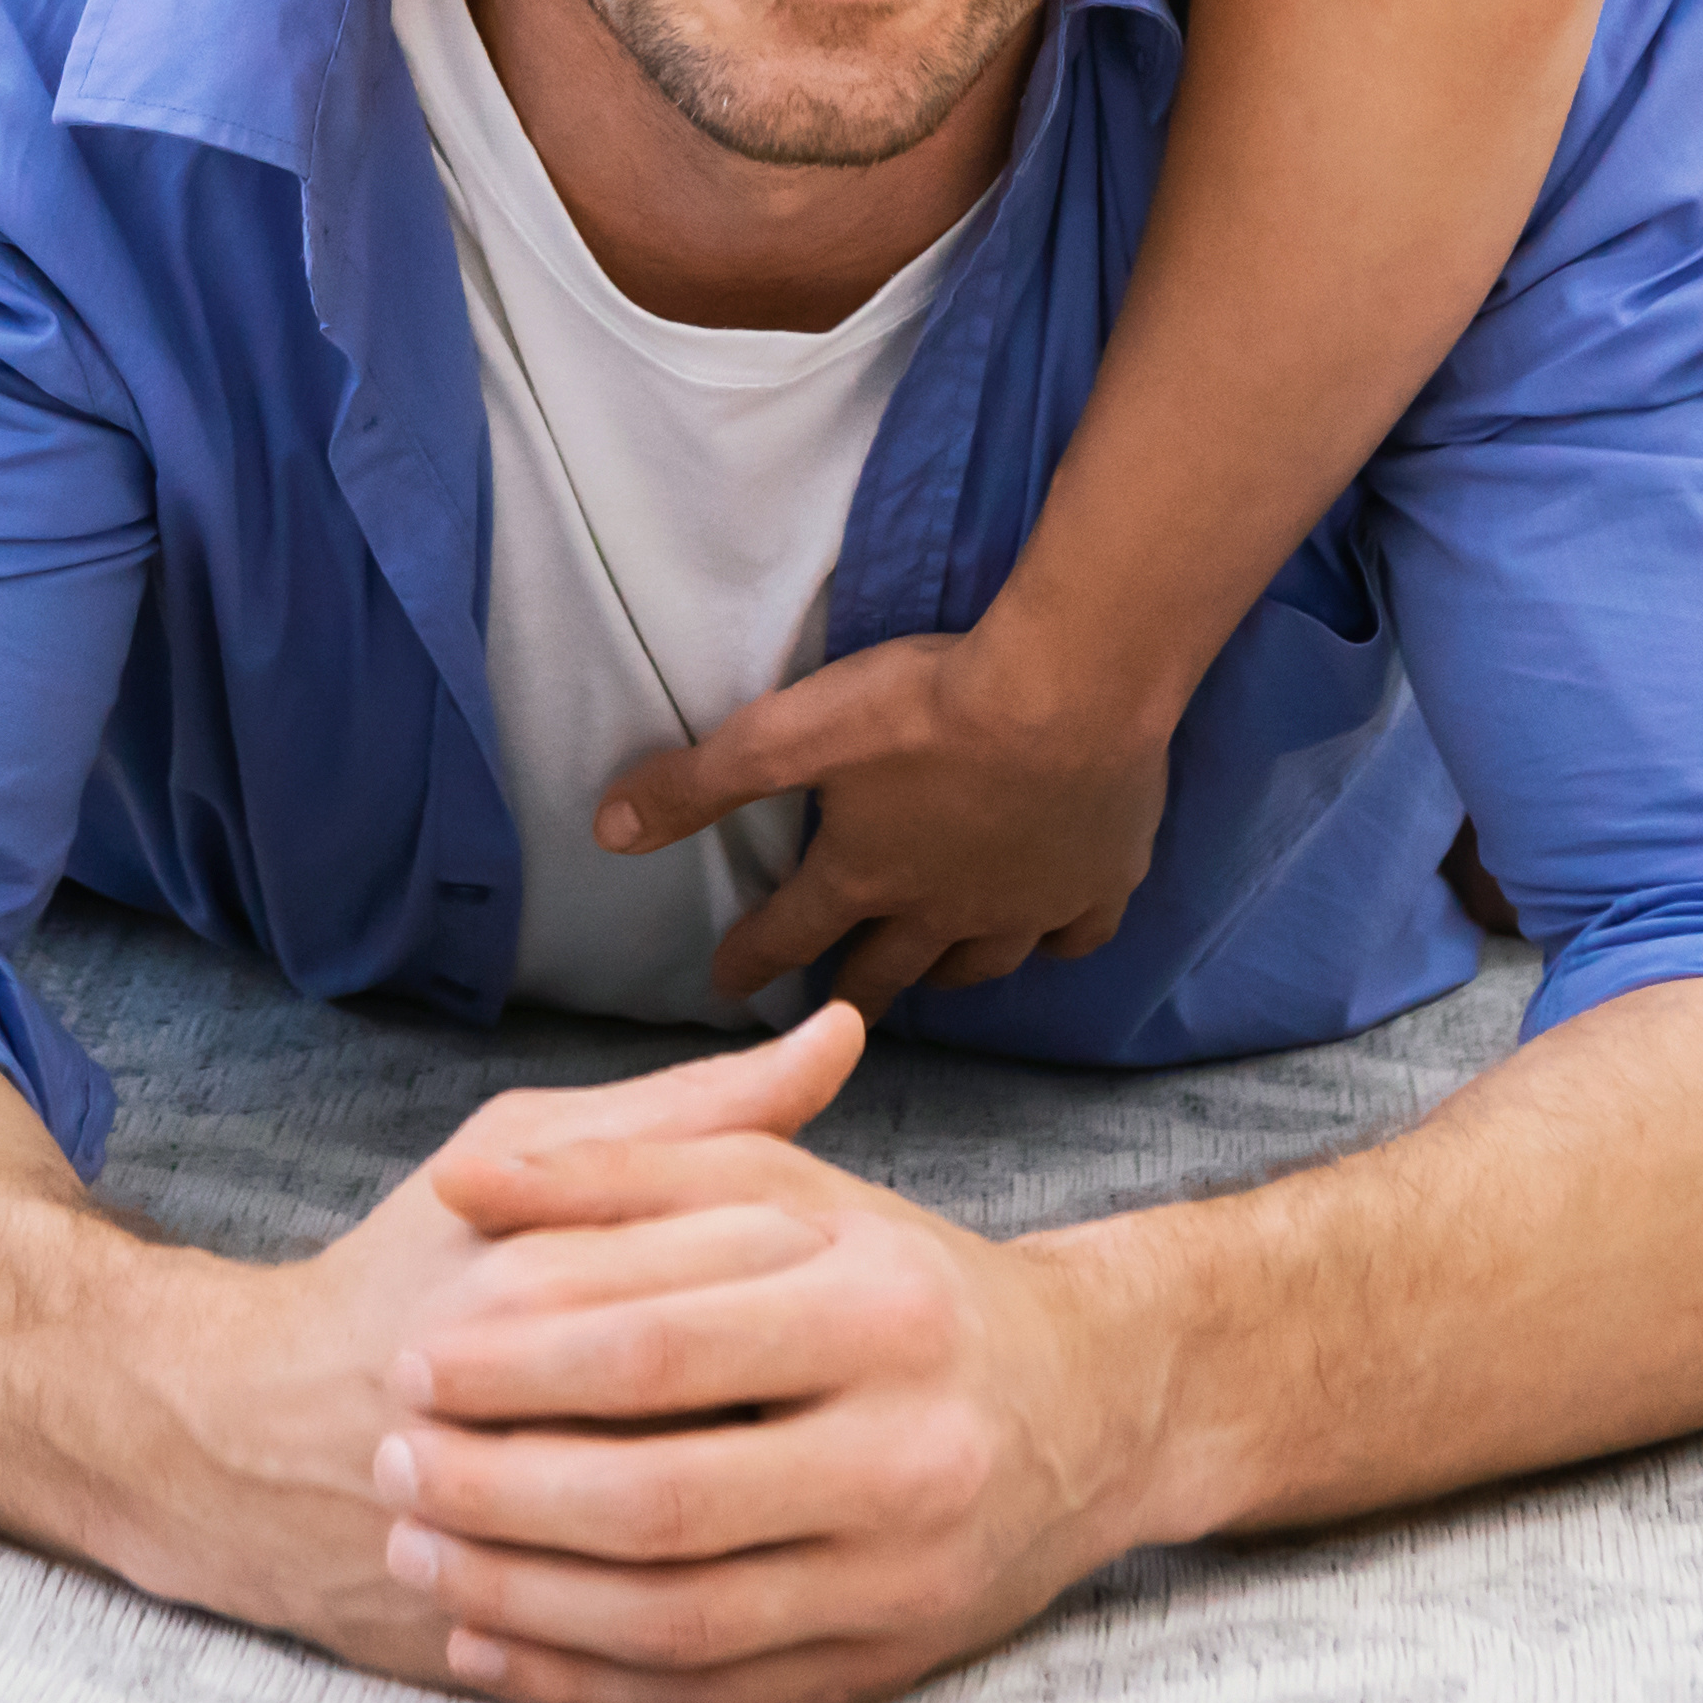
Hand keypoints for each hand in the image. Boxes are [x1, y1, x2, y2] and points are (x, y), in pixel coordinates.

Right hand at [127, 1018, 868, 1687]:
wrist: (254, 1446)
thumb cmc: (407, 1276)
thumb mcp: (522, 1156)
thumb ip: (685, 1111)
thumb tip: (841, 1032)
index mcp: (531, 1266)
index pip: (748, 1253)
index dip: (821, 1262)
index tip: (846, 1267)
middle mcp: (518, 1394)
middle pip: (748, 1392)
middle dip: (813, 1389)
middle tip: (843, 1380)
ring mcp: (506, 1518)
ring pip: (718, 1524)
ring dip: (784, 1496)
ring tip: (805, 1463)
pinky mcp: (509, 1619)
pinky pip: (665, 1631)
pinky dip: (729, 1597)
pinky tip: (757, 1557)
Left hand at [377, 1005, 1172, 1702]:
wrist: (1087, 1407)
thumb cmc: (899, 1277)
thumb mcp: (787, 1192)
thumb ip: (630, 1168)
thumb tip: (469, 1182)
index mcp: (880, 1310)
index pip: (665, 1347)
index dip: (520, 1360)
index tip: (415, 1360)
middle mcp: (908, 1452)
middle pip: (662, 1498)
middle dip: (502, 1491)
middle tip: (394, 1462)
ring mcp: (902, 1577)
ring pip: (677, 1620)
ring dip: (524, 1600)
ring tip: (420, 1554)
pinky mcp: (885, 1667)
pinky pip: (713, 1701)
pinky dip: (588, 1688)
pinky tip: (493, 1652)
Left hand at [593, 629, 1165, 1013]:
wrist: (1072, 690)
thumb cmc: (927, 706)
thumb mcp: (793, 732)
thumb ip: (701, 782)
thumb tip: (604, 831)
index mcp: (867, 875)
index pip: (792, 933)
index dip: (752, 958)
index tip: (726, 986)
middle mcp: (943, 909)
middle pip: (889, 969)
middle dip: (850, 992)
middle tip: (830, 1011)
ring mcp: (1027, 904)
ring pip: (980, 962)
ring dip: (947, 973)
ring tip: (933, 975)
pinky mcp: (1098, 881)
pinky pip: (1074, 934)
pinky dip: (1056, 940)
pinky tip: (1050, 935)